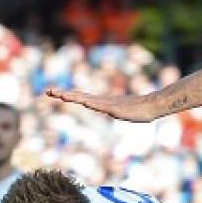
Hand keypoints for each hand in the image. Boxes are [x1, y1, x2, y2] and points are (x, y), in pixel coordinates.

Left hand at [44, 87, 158, 122]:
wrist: (153, 105)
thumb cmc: (140, 109)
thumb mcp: (122, 111)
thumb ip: (114, 109)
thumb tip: (112, 109)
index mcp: (101, 102)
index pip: (81, 97)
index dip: (68, 94)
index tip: (54, 92)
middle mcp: (103, 101)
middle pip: (80, 96)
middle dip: (64, 94)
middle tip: (48, 91)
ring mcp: (109, 104)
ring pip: (88, 100)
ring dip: (74, 98)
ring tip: (61, 95)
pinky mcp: (117, 108)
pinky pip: (102, 106)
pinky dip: (92, 103)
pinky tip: (84, 103)